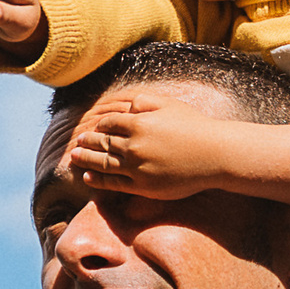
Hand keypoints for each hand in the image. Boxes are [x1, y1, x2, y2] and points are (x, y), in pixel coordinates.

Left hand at [69, 94, 237, 197]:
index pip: (109, 124)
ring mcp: (137, 167)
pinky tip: (88, 177)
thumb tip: (127, 107)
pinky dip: (98, 180)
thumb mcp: (169, 105)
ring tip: (74, 158)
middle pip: (102, 143)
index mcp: (138, 123)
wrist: (215, 155)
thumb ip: (145, 102)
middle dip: (88, 142)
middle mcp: (134, 145)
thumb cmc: (194, 127)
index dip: (101, 125)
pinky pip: (114, 184)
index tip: (97, 127)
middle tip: (79, 141)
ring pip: (103, 164)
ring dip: (86, 160)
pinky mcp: (144, 186)